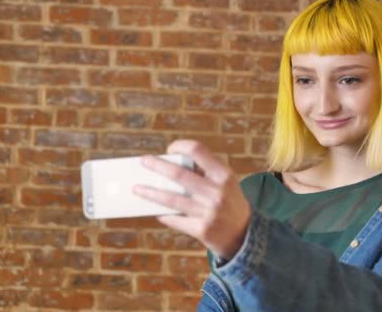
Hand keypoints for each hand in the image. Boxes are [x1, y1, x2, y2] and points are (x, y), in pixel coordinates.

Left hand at [132, 139, 251, 259]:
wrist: (244, 235)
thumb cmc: (230, 203)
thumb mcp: (226, 183)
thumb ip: (205, 172)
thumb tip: (172, 163)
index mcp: (224, 175)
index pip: (198, 151)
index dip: (181, 146)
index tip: (170, 149)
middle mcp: (217, 192)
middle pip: (179, 175)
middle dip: (157, 166)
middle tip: (144, 161)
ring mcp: (208, 212)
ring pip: (171, 199)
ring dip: (151, 193)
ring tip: (137, 188)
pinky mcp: (201, 230)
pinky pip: (175, 219)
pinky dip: (163, 214)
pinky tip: (155, 210)